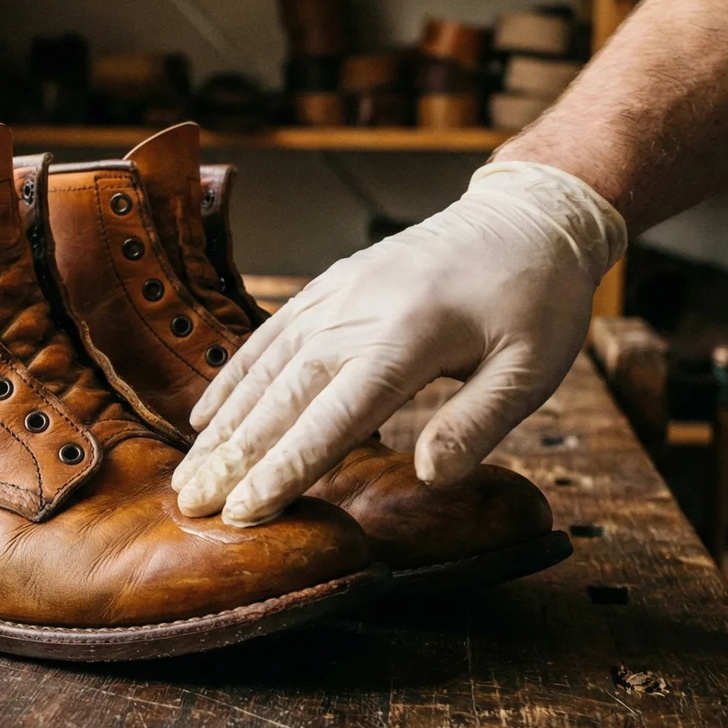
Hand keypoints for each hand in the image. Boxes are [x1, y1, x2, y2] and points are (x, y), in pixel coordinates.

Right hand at [172, 162, 627, 526]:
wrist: (529, 215)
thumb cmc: (539, 299)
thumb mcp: (534, 368)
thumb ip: (478, 423)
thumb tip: (426, 477)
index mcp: (408, 340)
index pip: (333, 419)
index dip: (286, 469)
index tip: (246, 511)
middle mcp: (358, 314)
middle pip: (282, 397)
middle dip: (233, 456)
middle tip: (192, 505)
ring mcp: (338, 296)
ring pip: (265, 368)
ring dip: (223, 425)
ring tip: (187, 473)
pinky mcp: (332, 286)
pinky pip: (270, 336)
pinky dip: (233, 377)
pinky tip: (207, 416)